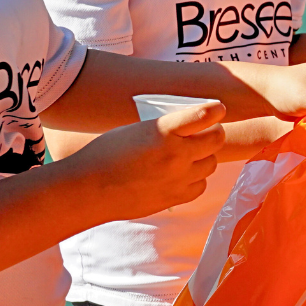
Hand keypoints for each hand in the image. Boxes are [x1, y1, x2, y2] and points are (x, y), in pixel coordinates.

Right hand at [63, 102, 225, 218]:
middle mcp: (176, 154)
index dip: (215, 109)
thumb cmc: (105, 154)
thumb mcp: (136, 129)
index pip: (204, 115)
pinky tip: (182, 174)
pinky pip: (200, 185)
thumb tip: (187, 129)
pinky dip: (196, 178)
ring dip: (204, 156)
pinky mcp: (175, 198)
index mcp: (163, 131)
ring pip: (211, 163)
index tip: (217, 108)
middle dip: (213, 133)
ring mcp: (178, 178)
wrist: (89, 190)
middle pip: (216, 139)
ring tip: (189, 154)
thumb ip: (164, 129)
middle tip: (205, 132)